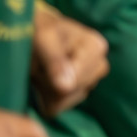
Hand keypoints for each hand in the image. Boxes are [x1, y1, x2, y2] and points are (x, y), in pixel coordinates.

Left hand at [29, 2, 107, 116]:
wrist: (37, 31)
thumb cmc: (40, 31)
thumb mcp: (43, 38)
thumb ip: (55, 61)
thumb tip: (65, 87)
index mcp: (96, 47)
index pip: (76, 81)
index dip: (54, 79)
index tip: (41, 65)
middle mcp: (99, 64)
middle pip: (73, 93)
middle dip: (51, 86)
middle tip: (39, 68)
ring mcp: (91, 79)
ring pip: (67, 101)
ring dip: (48, 91)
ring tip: (41, 73)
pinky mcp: (80, 90)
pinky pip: (62, 105)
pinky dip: (49, 97)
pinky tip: (44, 82)